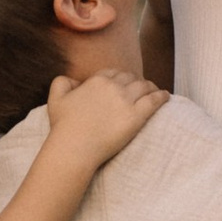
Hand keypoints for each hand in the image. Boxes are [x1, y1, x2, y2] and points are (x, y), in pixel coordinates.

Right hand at [42, 70, 167, 170]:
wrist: (74, 147)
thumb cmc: (64, 126)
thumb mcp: (55, 99)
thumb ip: (61, 82)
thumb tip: (76, 81)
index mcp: (96, 81)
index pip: (113, 73)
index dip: (119, 77)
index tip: (123, 83)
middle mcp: (113, 87)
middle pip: (130, 78)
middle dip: (136, 81)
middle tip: (140, 88)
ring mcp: (126, 101)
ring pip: (144, 86)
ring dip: (151, 87)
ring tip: (155, 91)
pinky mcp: (136, 117)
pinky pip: (154, 101)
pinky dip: (162, 97)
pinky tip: (166, 97)